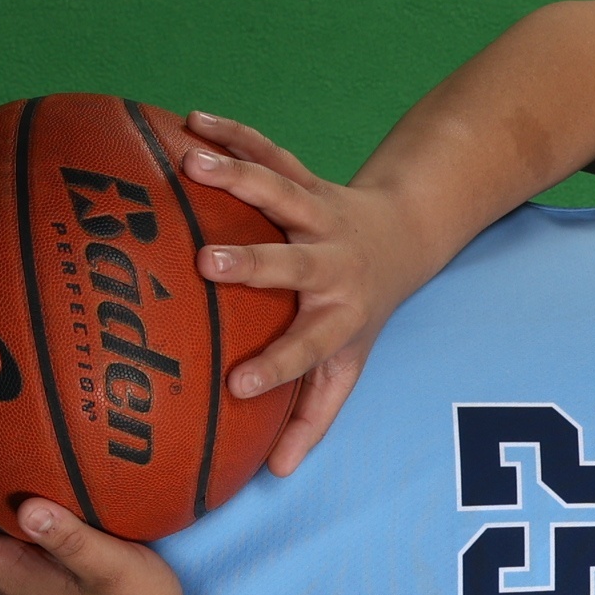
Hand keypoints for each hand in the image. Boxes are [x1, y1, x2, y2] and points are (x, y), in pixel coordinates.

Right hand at [173, 112, 444, 477]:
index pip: (307, 349)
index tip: (235, 386)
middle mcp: (330, 264)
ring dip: (237, 175)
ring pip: (279, 191)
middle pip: (293, 264)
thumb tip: (277, 473)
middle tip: (209, 262)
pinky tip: (189, 120)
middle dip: (254, 263)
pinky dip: (231, 133)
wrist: (404, 236)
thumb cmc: (359, 314)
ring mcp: (317, 214)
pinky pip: (267, 150)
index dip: (275, 369)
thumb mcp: (347, 367)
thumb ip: (312, 417)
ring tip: (190, 162)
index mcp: (337, 317)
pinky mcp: (303, 177)